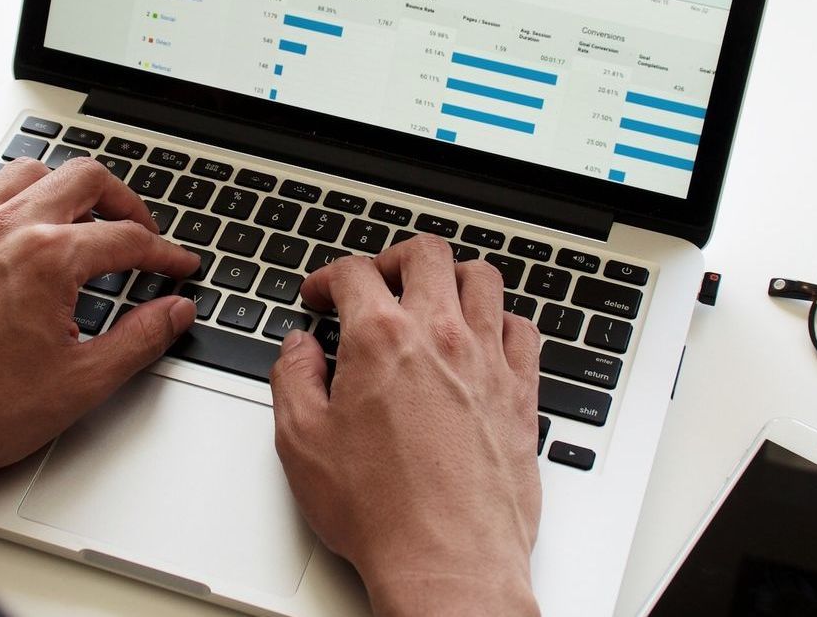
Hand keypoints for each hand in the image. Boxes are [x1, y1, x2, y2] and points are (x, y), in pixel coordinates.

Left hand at [0, 157, 198, 514]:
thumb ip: (139, 339)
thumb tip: (173, 312)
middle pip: (84, 179)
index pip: (127, 238)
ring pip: (28, 174)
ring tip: (81, 222)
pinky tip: (18, 235)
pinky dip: (11, 205)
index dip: (163, 253)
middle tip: (139, 232)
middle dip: (124, 203)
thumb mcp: (80, 383)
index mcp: (48, 259)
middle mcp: (5, 230)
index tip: (175, 266)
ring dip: (64, 191)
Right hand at [270, 237, 541, 616]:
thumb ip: (293, 379)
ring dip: (453, 277)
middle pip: (426, 255)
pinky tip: (484, 337)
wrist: (448, 560)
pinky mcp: (521, 392)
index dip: (327, 277)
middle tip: (378, 282)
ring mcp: (488, 360)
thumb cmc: (381, 511)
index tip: (320, 296)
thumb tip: (298, 348)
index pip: (354, 273)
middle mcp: (440, 336)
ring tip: (434, 296)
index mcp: (381, 340)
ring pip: (482, 278)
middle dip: (393, 259)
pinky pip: (522, 329)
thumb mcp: (302, 443)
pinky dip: (501, 321)